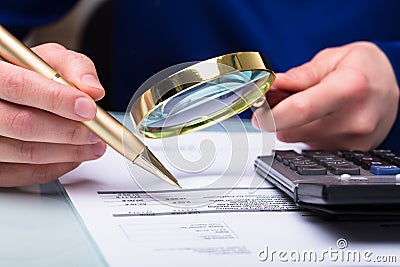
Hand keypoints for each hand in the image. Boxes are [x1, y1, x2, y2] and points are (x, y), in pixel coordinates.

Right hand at [0, 43, 106, 185]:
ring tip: (93, 144)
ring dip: (68, 152)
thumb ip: (73, 67)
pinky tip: (74, 156)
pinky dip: (55, 167)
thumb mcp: (49, 59)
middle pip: (22, 124)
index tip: (88, 109)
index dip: (58, 100)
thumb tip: (93, 90)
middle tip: (96, 132)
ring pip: (25, 152)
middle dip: (69, 131)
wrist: (9, 88)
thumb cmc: (29, 73)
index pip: (19, 86)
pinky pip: (22, 174)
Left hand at [253, 41, 398, 150]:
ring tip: (311, 108)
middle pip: (293, 131)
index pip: (300, 110)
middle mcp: (354, 120)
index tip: (257, 114)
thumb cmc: (364, 69)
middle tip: (282, 101)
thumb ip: (299, 76)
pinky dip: (307, 135)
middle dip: (278, 117)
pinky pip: (311, 148)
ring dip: (293, 127)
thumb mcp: (332, 59)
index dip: (271, 114)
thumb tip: (270, 85)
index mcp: (350, 88)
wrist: (393, 87)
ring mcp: (353, 142)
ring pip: (298, 142)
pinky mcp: (350, 154)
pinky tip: (321, 121)